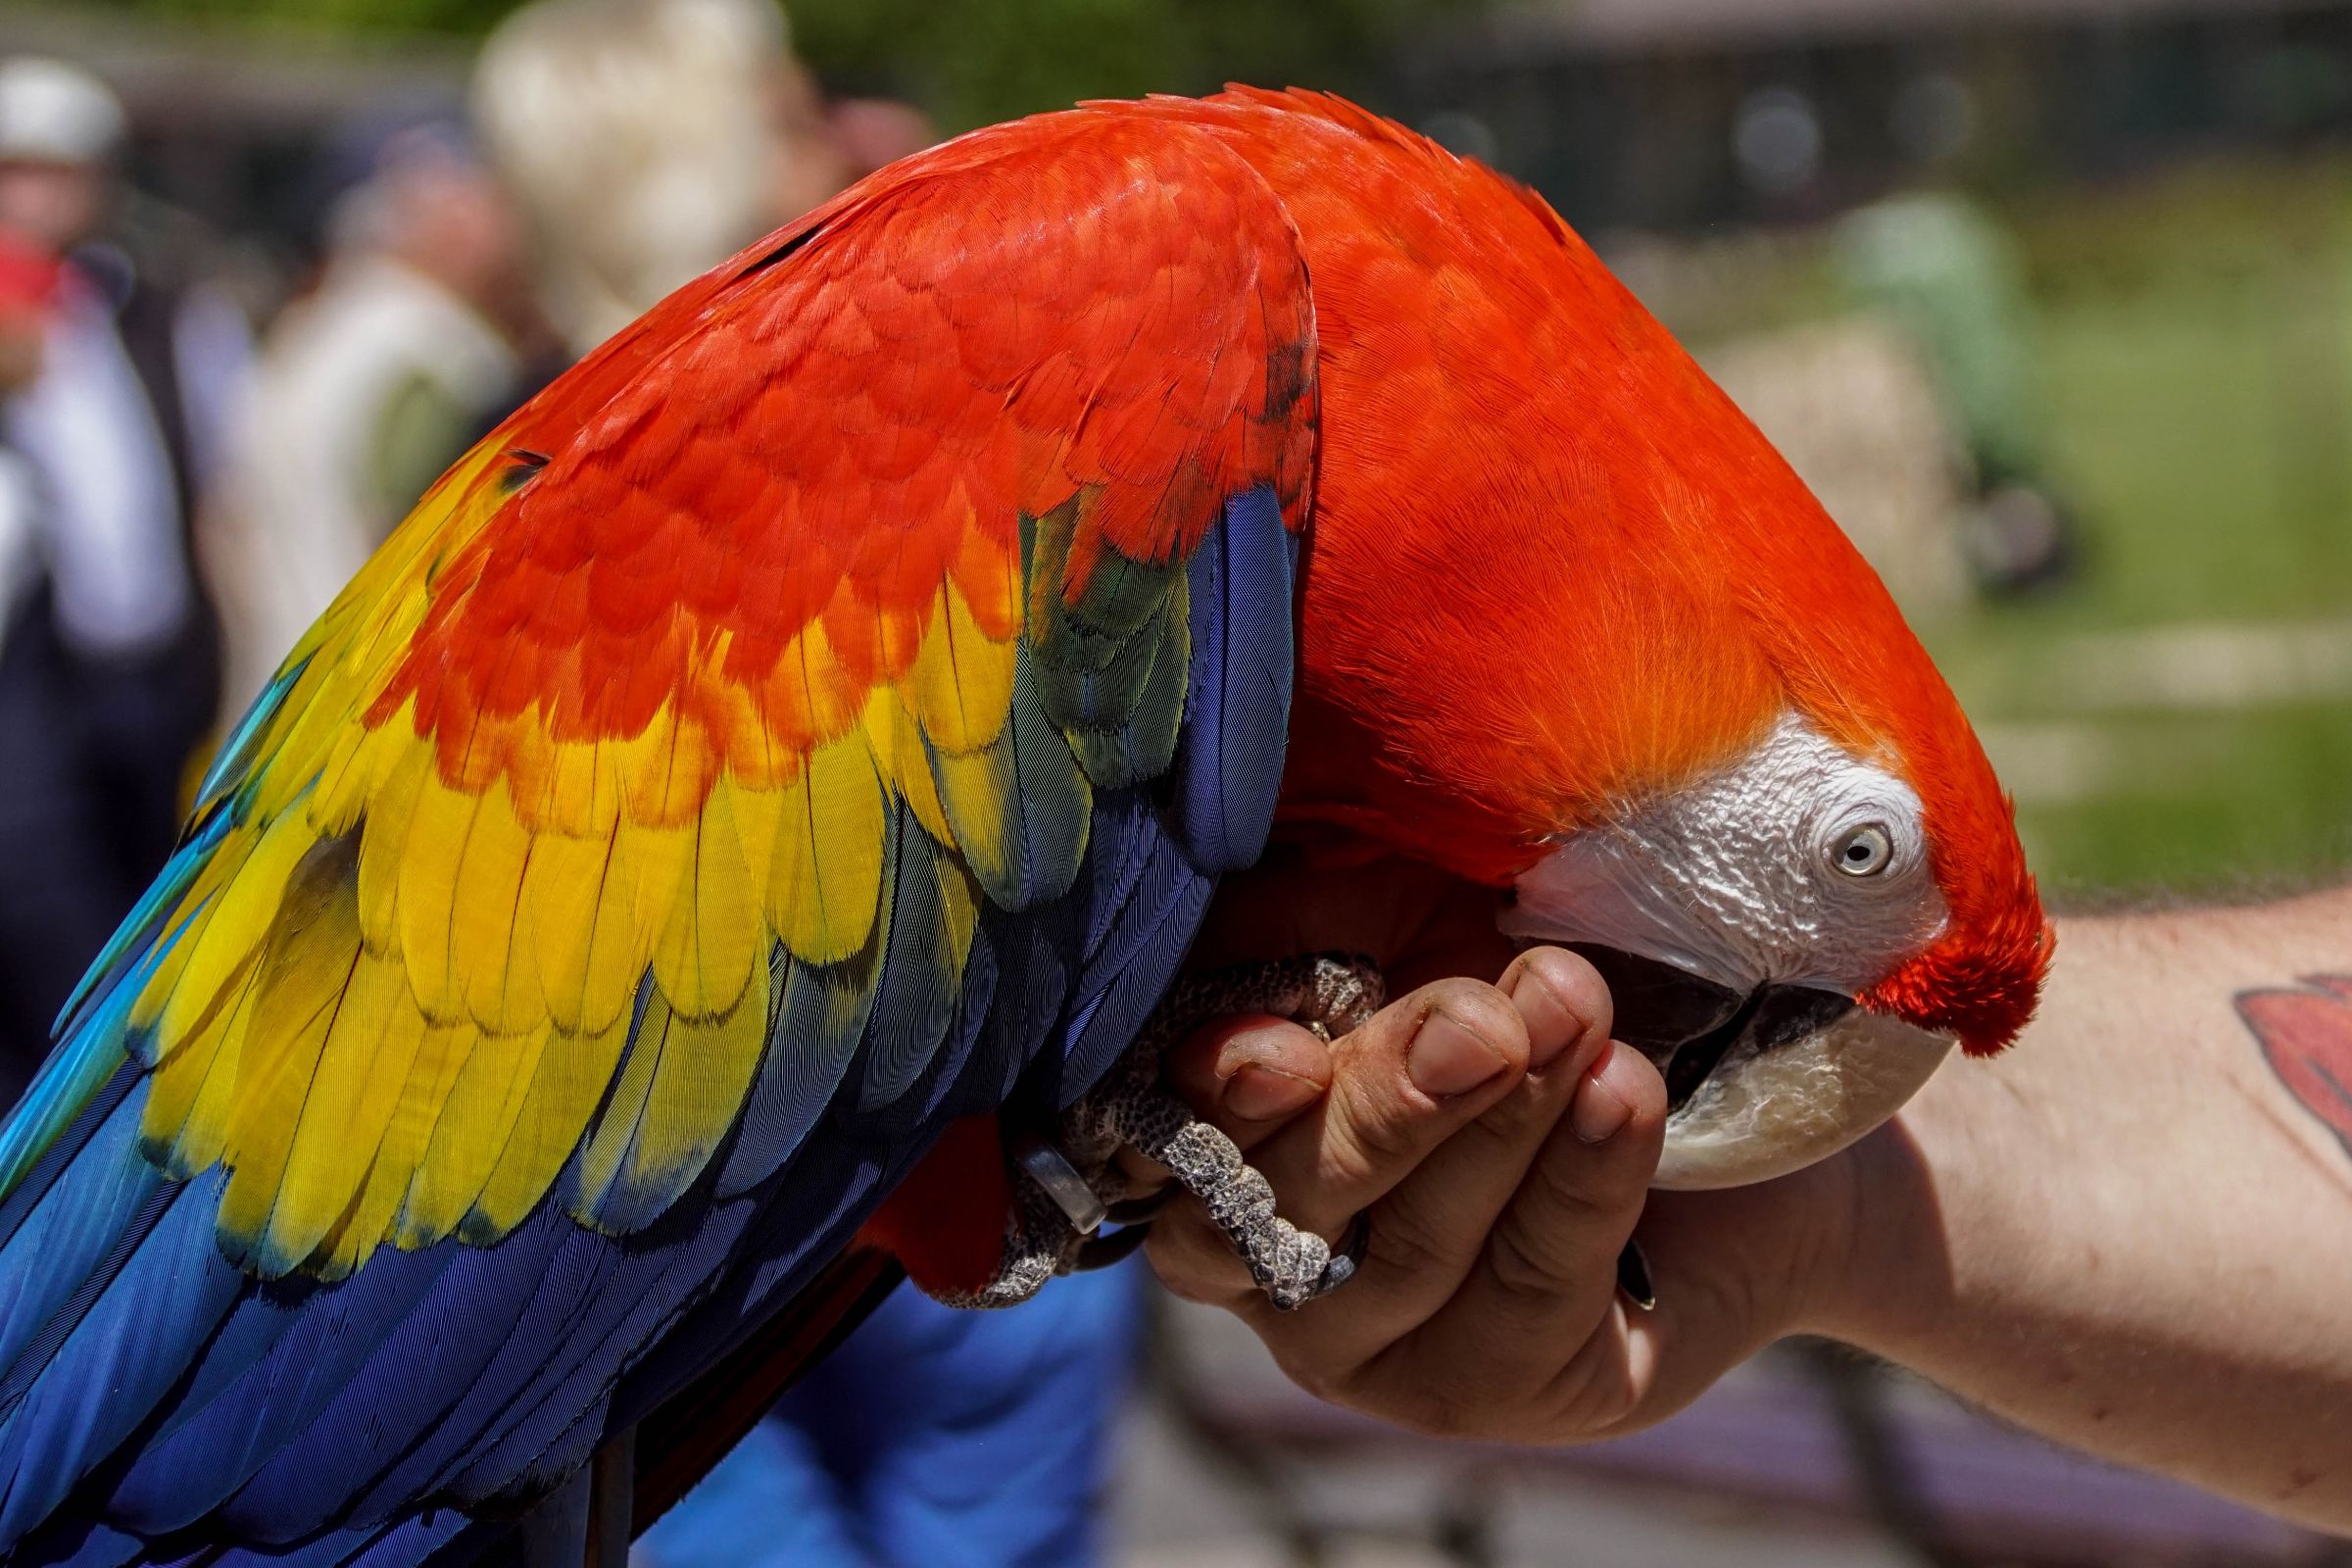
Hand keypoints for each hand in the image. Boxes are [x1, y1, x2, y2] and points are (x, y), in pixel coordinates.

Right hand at [1145, 943, 1860, 1442]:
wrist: (1716, 1078)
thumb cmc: (1507, 979)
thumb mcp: (1392, 916)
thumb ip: (1295, 925)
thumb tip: (1219, 932)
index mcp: (1216, 1141)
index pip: (1171, 1140)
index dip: (1218, 1106)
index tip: (1285, 1052)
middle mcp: (1266, 1265)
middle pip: (1289, 1205)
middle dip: (1387, 1105)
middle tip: (1483, 1020)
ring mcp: (1375, 1348)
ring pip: (1411, 1251)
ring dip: (1504, 1124)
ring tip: (1577, 1009)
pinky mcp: (1500, 1392)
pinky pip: (1531, 1288)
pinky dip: (1581, 1179)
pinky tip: (1625, 1094)